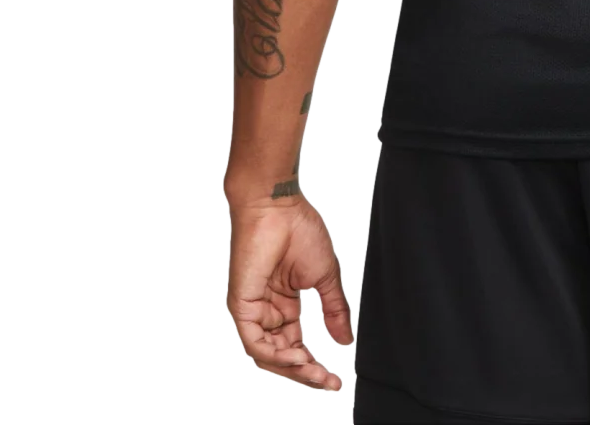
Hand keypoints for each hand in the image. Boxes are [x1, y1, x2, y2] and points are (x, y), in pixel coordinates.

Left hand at [226, 192, 353, 392]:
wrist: (279, 207)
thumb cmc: (298, 229)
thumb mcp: (325, 277)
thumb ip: (334, 310)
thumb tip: (346, 338)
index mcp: (284, 304)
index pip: (296, 344)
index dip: (314, 364)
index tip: (334, 379)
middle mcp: (267, 311)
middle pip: (282, 355)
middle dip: (305, 372)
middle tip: (327, 382)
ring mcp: (254, 310)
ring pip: (268, 355)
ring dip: (292, 368)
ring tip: (315, 371)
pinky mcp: (243, 306)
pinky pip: (255, 342)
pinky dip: (275, 354)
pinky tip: (296, 357)